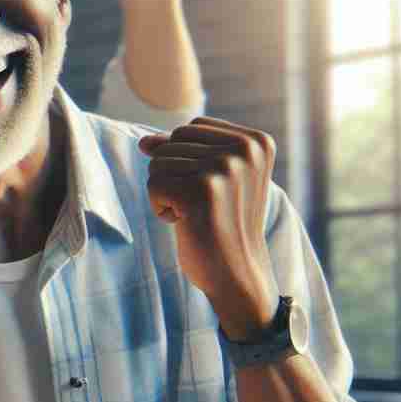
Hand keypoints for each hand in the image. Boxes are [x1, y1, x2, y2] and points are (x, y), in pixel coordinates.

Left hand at [139, 118, 280, 339]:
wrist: (237, 273)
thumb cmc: (222, 225)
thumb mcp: (211, 179)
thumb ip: (182, 152)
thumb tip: (144, 141)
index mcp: (256, 141)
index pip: (190, 128)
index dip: (187, 160)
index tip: (213, 189)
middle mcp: (245, 149)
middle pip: (172, 142)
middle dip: (174, 175)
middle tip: (203, 204)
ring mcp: (224, 168)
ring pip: (158, 162)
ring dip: (167, 192)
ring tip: (196, 213)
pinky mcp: (201, 189)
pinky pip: (152, 185)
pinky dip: (160, 208)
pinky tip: (187, 223)